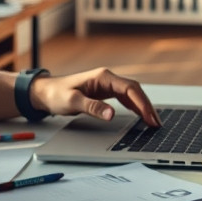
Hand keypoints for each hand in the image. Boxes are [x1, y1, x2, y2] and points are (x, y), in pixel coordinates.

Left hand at [30, 67, 161, 126]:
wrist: (45, 92)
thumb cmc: (57, 94)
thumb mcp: (73, 102)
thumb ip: (92, 107)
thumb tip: (111, 114)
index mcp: (103, 77)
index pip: (129, 88)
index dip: (142, 103)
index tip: (150, 117)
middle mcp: (108, 78)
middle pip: (134, 90)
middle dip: (147, 106)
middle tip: (156, 123)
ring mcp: (107, 84)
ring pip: (131, 94)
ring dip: (143, 106)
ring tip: (153, 122)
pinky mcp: (105, 91)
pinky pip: (125, 98)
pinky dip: (135, 106)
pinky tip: (140, 115)